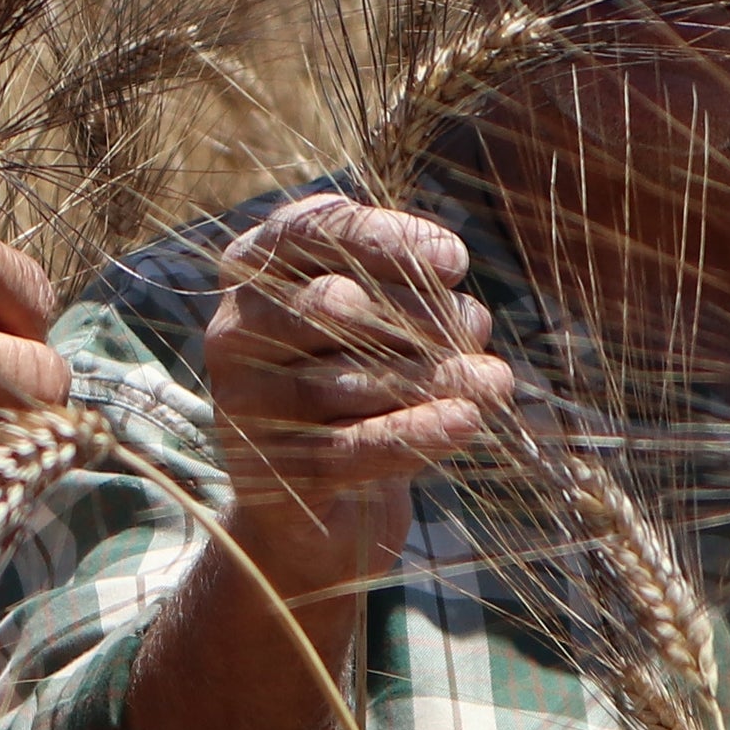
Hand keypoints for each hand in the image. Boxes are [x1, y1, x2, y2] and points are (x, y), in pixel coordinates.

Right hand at [202, 194, 508, 555]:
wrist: (310, 498)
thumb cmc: (353, 378)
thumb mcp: (375, 322)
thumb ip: (410, 301)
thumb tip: (468, 318)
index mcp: (254, 266)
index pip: (308, 231)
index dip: (382, 239)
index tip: (455, 260)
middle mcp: (235, 327)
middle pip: (332, 306)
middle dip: (416, 313)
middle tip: (475, 324)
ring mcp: (243, 401)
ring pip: (345, 381)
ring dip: (432, 377)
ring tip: (494, 380)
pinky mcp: (268, 471)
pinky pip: (349, 447)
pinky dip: (413, 432)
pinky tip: (464, 420)